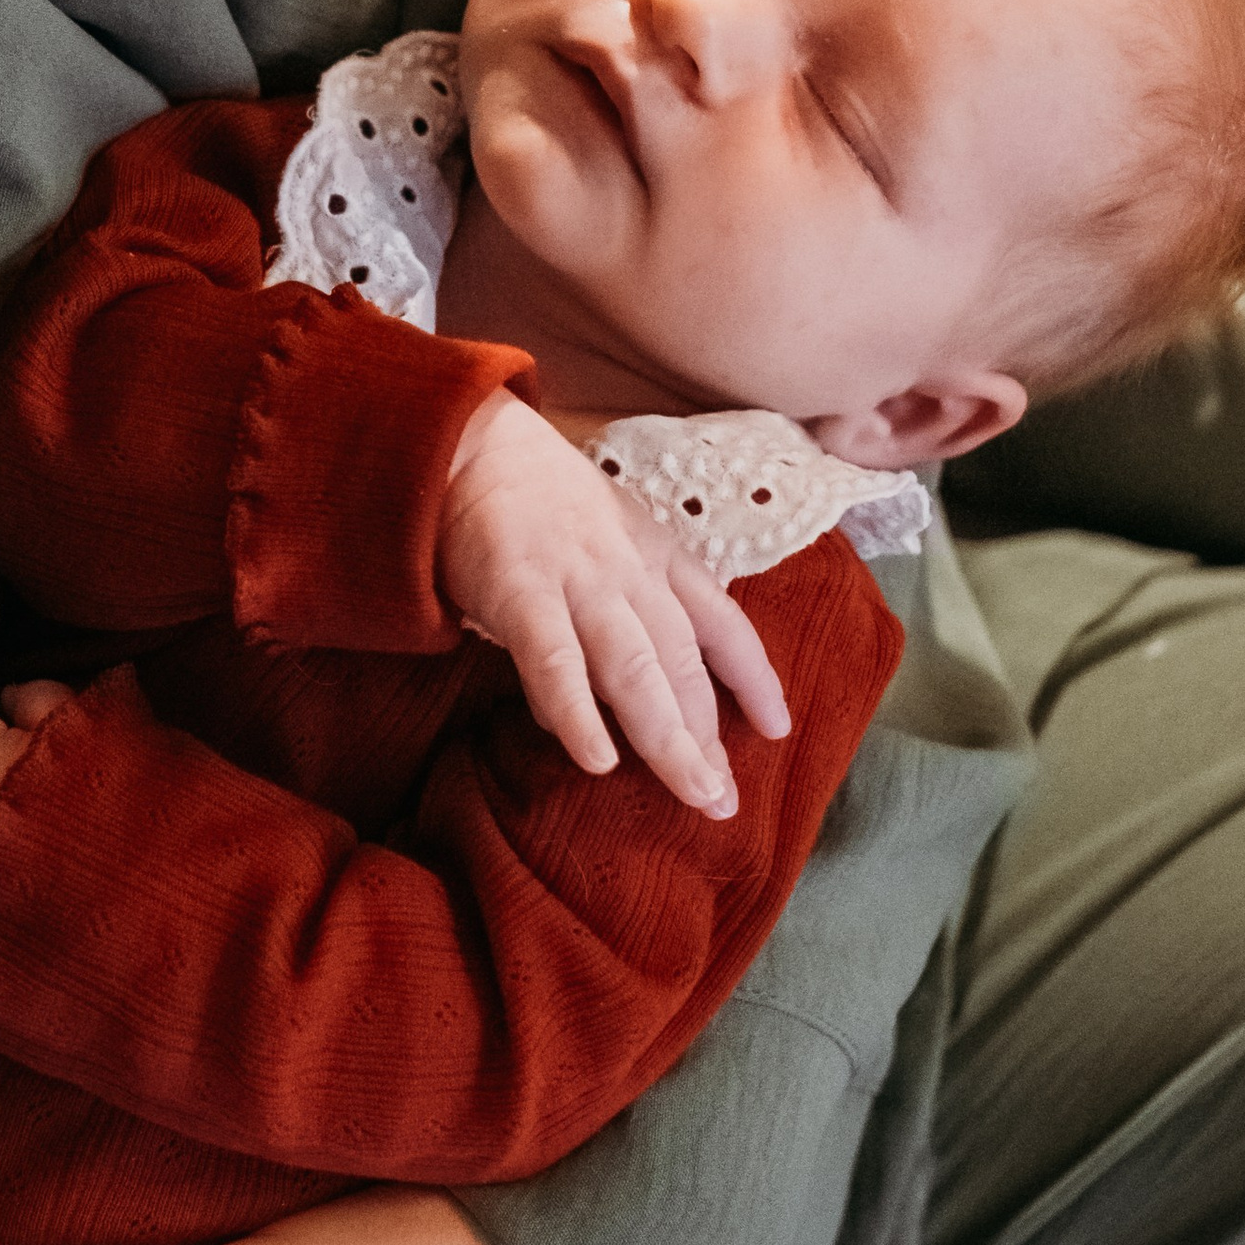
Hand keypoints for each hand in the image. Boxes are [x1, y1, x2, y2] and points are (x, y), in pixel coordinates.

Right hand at [439, 393, 787, 818]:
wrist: (468, 442)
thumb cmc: (532, 502)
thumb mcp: (601, 541)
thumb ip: (617, 612)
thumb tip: (614, 703)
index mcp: (656, 554)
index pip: (722, 622)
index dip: (754, 678)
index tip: (777, 729)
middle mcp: (630, 570)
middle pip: (684, 661)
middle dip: (708, 734)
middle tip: (724, 801)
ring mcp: (578, 578)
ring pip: (636, 667)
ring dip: (668, 736)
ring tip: (693, 792)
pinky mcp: (520, 588)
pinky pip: (555, 660)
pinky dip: (578, 712)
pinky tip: (596, 759)